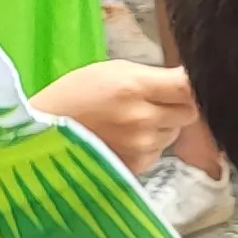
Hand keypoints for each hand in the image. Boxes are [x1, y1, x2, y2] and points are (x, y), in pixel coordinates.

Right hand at [30, 60, 195, 175]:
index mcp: (134, 86)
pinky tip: (124, 138)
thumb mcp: (111, 71)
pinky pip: (157, 152)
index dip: (197, 84)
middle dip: (179, 105)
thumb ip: (151, 77)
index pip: (189, 86)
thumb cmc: (74, 94)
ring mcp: (139, 146)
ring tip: (131, 121)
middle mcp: (141, 118)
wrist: (41, 132)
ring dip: (162, 126)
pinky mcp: (134, 166)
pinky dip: (149, 145)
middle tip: (156, 100)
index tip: (193, 83)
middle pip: (190, 112)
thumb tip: (190, 82)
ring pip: (173, 133)